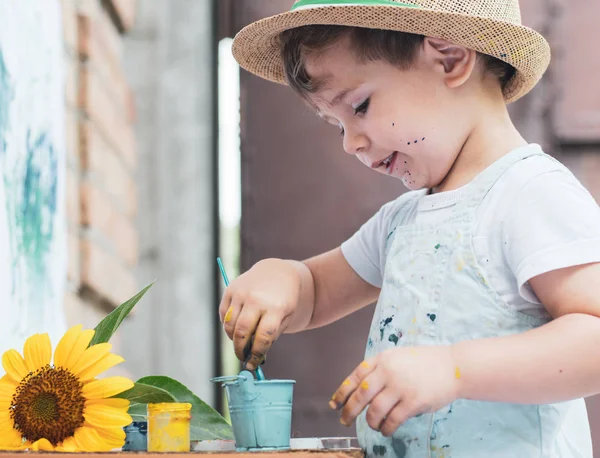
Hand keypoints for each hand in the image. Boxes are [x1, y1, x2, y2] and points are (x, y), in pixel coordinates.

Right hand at [218, 259, 301, 369]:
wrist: (277, 272)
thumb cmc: (283, 299)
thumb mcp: (286, 317)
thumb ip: (271, 336)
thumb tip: (255, 358)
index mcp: (275, 307)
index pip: (263, 337)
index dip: (257, 354)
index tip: (253, 364)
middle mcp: (257, 299)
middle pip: (242, 332)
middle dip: (241, 350)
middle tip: (243, 358)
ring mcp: (242, 293)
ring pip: (230, 325)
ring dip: (233, 339)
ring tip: (240, 343)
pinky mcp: (231, 289)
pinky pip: (223, 314)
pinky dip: (227, 325)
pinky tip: (236, 327)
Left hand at [330, 346, 459, 435]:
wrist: (453, 366)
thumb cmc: (425, 362)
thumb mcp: (398, 357)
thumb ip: (381, 370)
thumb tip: (360, 391)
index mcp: (382, 359)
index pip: (355, 376)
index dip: (342, 392)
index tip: (334, 404)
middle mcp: (388, 371)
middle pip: (361, 395)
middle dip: (349, 411)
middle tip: (345, 420)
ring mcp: (401, 386)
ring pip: (375, 410)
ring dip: (370, 422)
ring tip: (373, 425)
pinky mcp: (413, 401)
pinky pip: (392, 420)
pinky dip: (386, 428)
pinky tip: (386, 430)